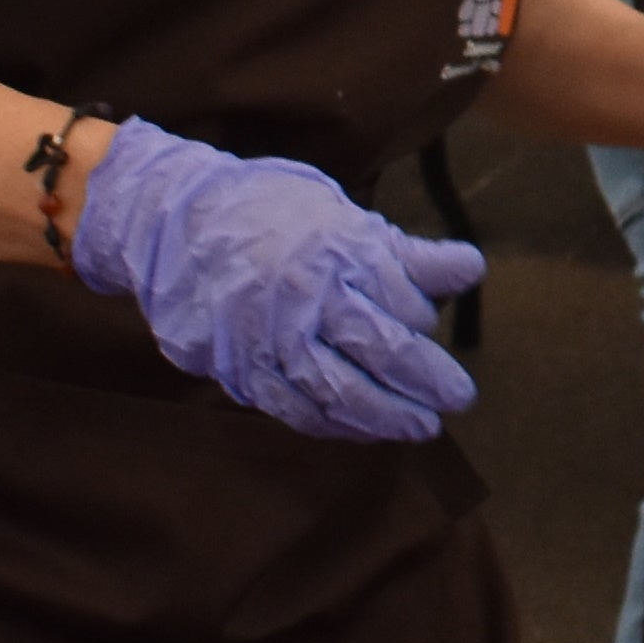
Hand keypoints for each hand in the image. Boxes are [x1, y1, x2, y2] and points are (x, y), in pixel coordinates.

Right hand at [64, 121, 480, 440]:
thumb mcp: (338, 215)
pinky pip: (295, 409)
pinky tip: (361, 428)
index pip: (401, 298)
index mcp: (337, 250)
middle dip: (426, 378)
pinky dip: (334, 425)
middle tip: (459, 398)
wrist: (172, 222)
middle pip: (380, 348)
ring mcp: (270, 337)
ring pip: (339, 391)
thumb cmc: (267, 213)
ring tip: (421, 427)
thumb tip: (471, 269)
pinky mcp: (241, 369)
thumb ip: (404, 253)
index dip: (422, 316)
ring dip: (385, 416)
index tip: (430, 323)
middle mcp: (306, 296)